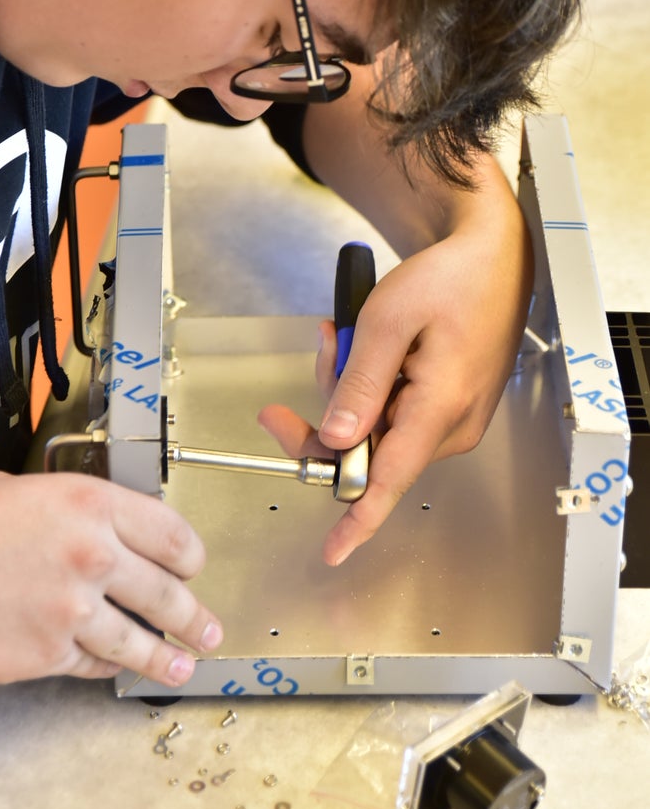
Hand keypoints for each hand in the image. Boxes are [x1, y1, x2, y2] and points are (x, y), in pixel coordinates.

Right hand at [0, 470, 222, 685]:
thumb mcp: (15, 487)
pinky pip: (91, 663)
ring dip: (166, 657)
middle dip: (194, 616)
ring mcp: (71, 611)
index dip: (190, 557)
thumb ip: (65, 510)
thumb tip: (89, 529)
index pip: (171, 534)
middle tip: (208, 629)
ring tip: (183, 665)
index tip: (194, 569)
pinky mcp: (45, 655)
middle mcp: (93, 556)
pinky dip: (105, 666)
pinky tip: (114, 669)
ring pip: (138, 641)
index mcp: (89, 504)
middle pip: (167, 594)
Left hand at [259, 208, 531, 563]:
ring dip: (349, 388)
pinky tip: (367, 346)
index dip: (357, 518)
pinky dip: (370, 385)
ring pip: (376, 429)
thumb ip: (360, 384)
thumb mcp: (389, 321)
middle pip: (369, 450)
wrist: (492, 258)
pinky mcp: (448, 407)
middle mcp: (452, 425)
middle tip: (316, 356)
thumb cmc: (449, 279)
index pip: (389, 479)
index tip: (333, 549)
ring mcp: (453, 419)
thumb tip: (338, 440)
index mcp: (440, 407)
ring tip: (347, 335)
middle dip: (330, 410)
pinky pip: (393, 413)